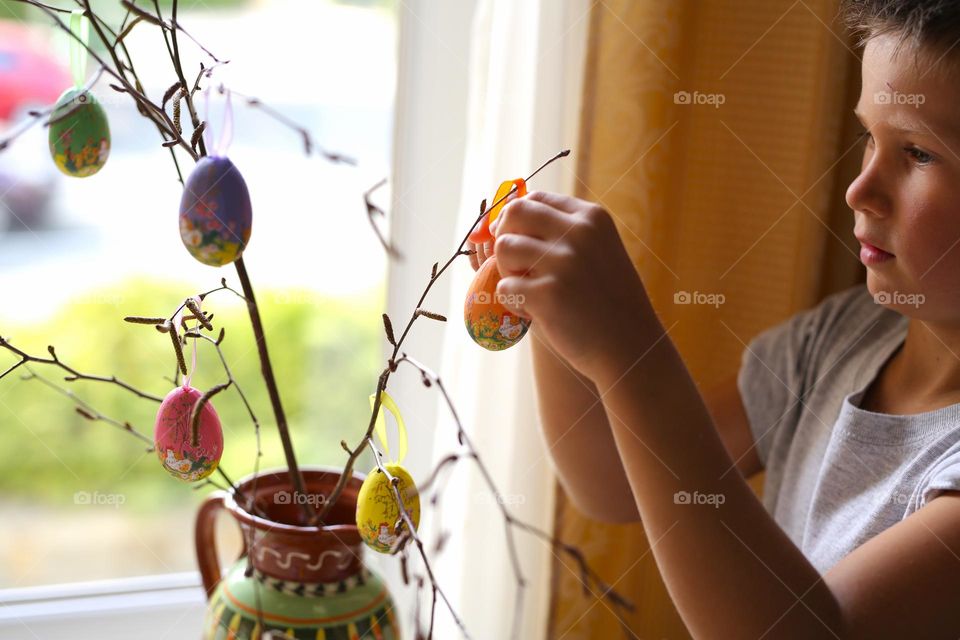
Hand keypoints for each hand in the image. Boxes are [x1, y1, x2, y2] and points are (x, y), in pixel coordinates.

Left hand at [488, 191, 658, 380]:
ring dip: (507, 271)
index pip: (535, 198)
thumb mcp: (597, 253)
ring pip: (504, 248)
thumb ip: (561, 233)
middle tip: (513, 264)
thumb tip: (502, 218)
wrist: (631, 348)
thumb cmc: (607, 302)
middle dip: (504, 237)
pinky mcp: (548, 294)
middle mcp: (578, 232)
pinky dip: (512, 302)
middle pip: (513, 213)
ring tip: (527, 290)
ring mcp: (563, 262)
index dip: (516, 219)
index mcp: (591, 217)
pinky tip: (534, 313)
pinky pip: (505, 286)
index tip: (516, 240)